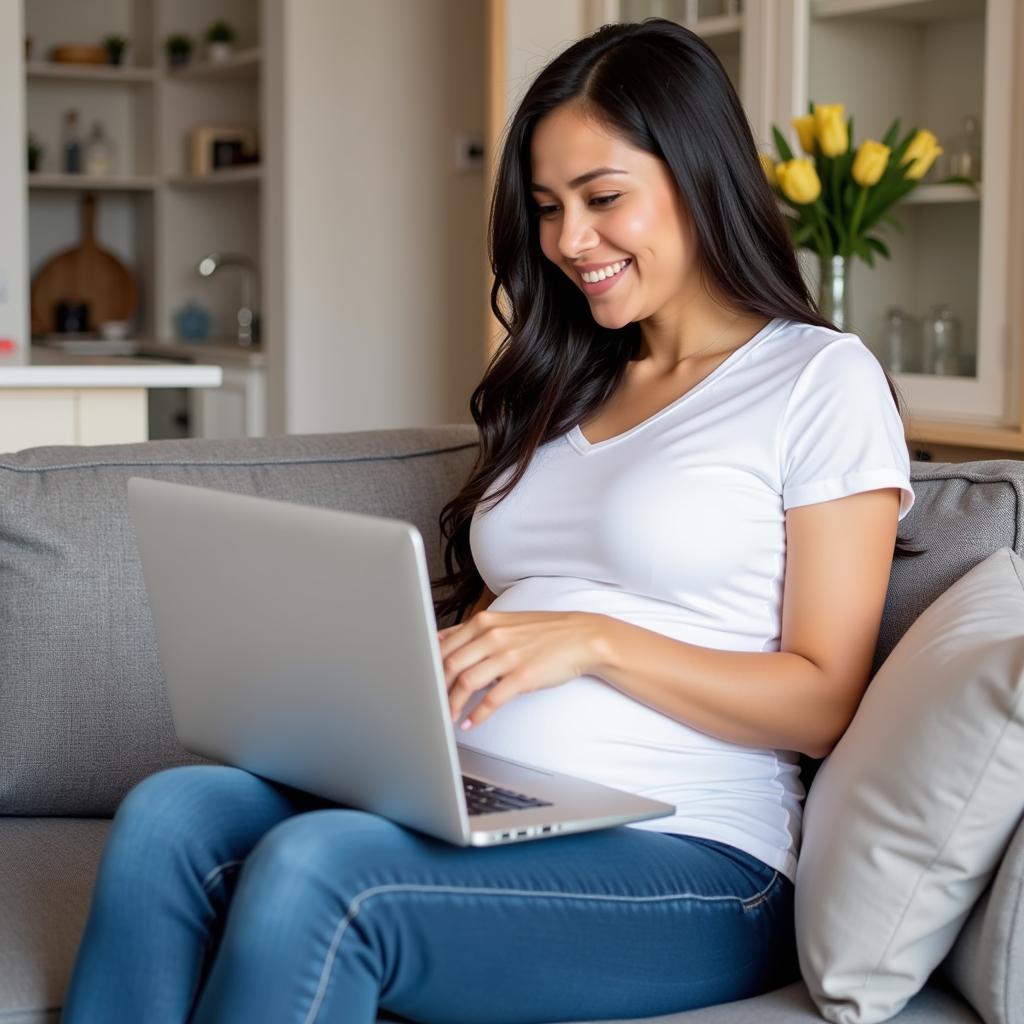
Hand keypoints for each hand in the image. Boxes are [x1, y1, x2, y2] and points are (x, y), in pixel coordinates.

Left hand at [438, 610, 607, 730]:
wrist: (582, 637)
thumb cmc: (543, 631)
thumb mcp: (505, 622)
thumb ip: (474, 631)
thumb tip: (441, 640)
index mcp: (485, 622)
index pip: (444, 646)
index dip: (428, 667)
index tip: (421, 681)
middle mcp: (492, 636)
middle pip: (449, 665)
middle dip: (436, 688)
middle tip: (429, 704)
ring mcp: (507, 656)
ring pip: (466, 683)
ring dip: (452, 704)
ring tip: (447, 717)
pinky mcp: (522, 676)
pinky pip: (492, 699)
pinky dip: (477, 714)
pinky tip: (471, 723)